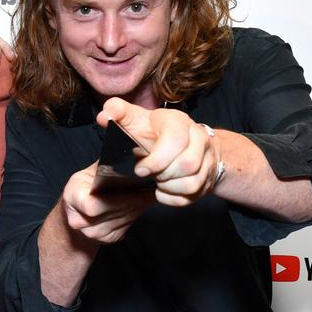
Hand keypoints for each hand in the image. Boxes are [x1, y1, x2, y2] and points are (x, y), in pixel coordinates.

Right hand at [60, 163, 155, 244]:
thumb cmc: (84, 187)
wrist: (76, 211)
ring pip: (123, 219)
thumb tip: (134, 153)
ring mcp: (94, 233)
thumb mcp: (89, 171)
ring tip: (150, 193)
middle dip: (135, 198)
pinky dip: (137, 214)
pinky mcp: (108, 239)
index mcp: (72, 198)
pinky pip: (127, 226)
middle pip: (114, 211)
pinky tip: (143, 203)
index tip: (135, 187)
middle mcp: (80, 220)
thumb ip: (107, 165)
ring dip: (139, 206)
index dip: (116, 199)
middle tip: (152, 187)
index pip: (92, 206)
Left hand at [97, 97, 218, 206]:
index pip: (176, 139)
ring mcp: (206, 159)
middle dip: (162, 174)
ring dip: (169, 187)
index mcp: (178, 121)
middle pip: (187, 164)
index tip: (139, 170)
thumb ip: (118, 113)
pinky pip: (193, 196)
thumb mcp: (137, 118)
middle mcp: (198, 138)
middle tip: (148, 174)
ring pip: (192, 182)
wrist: (184, 144)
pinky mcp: (207, 178)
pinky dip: (173, 198)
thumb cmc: (155, 132)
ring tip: (156, 182)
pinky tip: (162, 191)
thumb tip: (104, 115)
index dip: (157, 159)